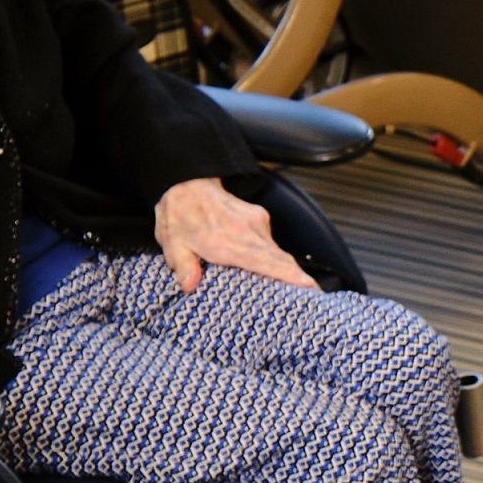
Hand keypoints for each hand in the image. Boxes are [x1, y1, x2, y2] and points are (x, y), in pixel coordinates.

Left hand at [152, 176, 311, 292]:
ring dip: (283, 270)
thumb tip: (190, 285)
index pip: (267, 261)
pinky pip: (271, 244)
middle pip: (282, 259)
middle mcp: (248, 231)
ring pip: (278, 252)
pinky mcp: (260, 218)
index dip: (291, 276)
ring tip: (288, 290)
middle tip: (308, 298)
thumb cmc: (181, 215)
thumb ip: (183, 265)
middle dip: (297, 279)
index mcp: (227, 240)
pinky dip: (274, 259)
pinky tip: (269, 270)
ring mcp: (257, 222)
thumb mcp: (172, 242)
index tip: (310, 288)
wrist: (189, 183)